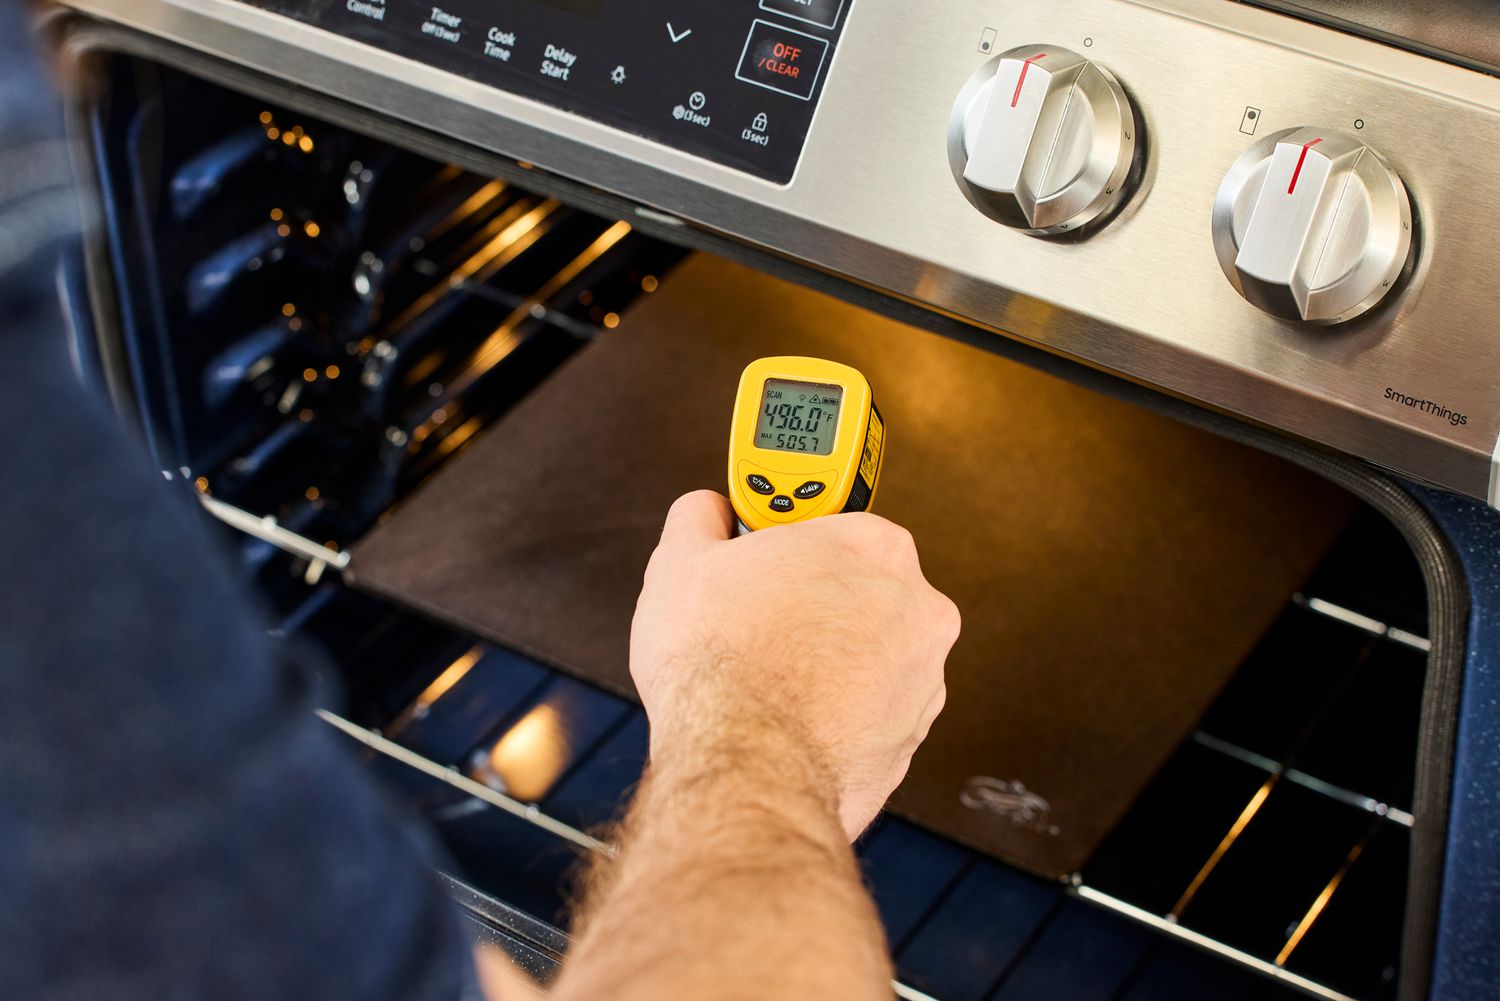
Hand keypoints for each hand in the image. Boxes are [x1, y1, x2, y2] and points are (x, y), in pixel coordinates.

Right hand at [630, 490, 959, 839]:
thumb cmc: (723, 666)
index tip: (757, 559)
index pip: (831, 526)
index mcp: (874, 546)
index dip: (782, 546)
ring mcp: (922, 678)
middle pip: (855, 592)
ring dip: (827, 663)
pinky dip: (837, 715)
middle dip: (808, 605)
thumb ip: (700, 519)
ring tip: (767, 677)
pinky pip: (869, 714)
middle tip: (754, 621)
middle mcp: (917, 607)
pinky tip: (790, 716)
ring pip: (868, 657)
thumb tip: (705, 514)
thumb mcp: (681, 562)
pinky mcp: (910, 740)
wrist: (744, 765)